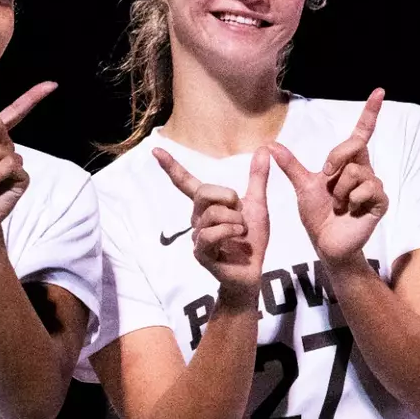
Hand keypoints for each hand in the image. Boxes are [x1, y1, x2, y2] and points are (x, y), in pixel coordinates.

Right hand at [154, 146, 270, 299]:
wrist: (253, 270)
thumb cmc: (251, 239)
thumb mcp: (258, 204)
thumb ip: (258, 178)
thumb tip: (264, 148)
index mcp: (207, 206)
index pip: (186, 182)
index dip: (172, 166)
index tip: (155, 149)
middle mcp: (197, 219)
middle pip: (203, 192)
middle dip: (227, 197)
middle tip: (240, 211)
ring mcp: (197, 236)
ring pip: (211, 214)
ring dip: (235, 221)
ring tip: (242, 232)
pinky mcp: (200, 253)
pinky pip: (210, 234)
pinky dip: (229, 232)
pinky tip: (238, 238)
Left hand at [270, 88, 387, 262]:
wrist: (326, 243)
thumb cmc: (317, 215)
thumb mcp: (302, 186)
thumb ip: (290, 166)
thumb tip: (270, 145)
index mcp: (347, 163)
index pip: (361, 133)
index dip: (370, 112)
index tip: (379, 91)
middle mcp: (364, 170)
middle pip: (354, 146)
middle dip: (335, 159)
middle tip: (325, 177)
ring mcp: (374, 186)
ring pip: (356, 171)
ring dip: (340, 189)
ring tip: (337, 204)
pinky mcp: (380, 201)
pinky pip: (367, 188)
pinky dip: (352, 199)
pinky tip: (350, 210)